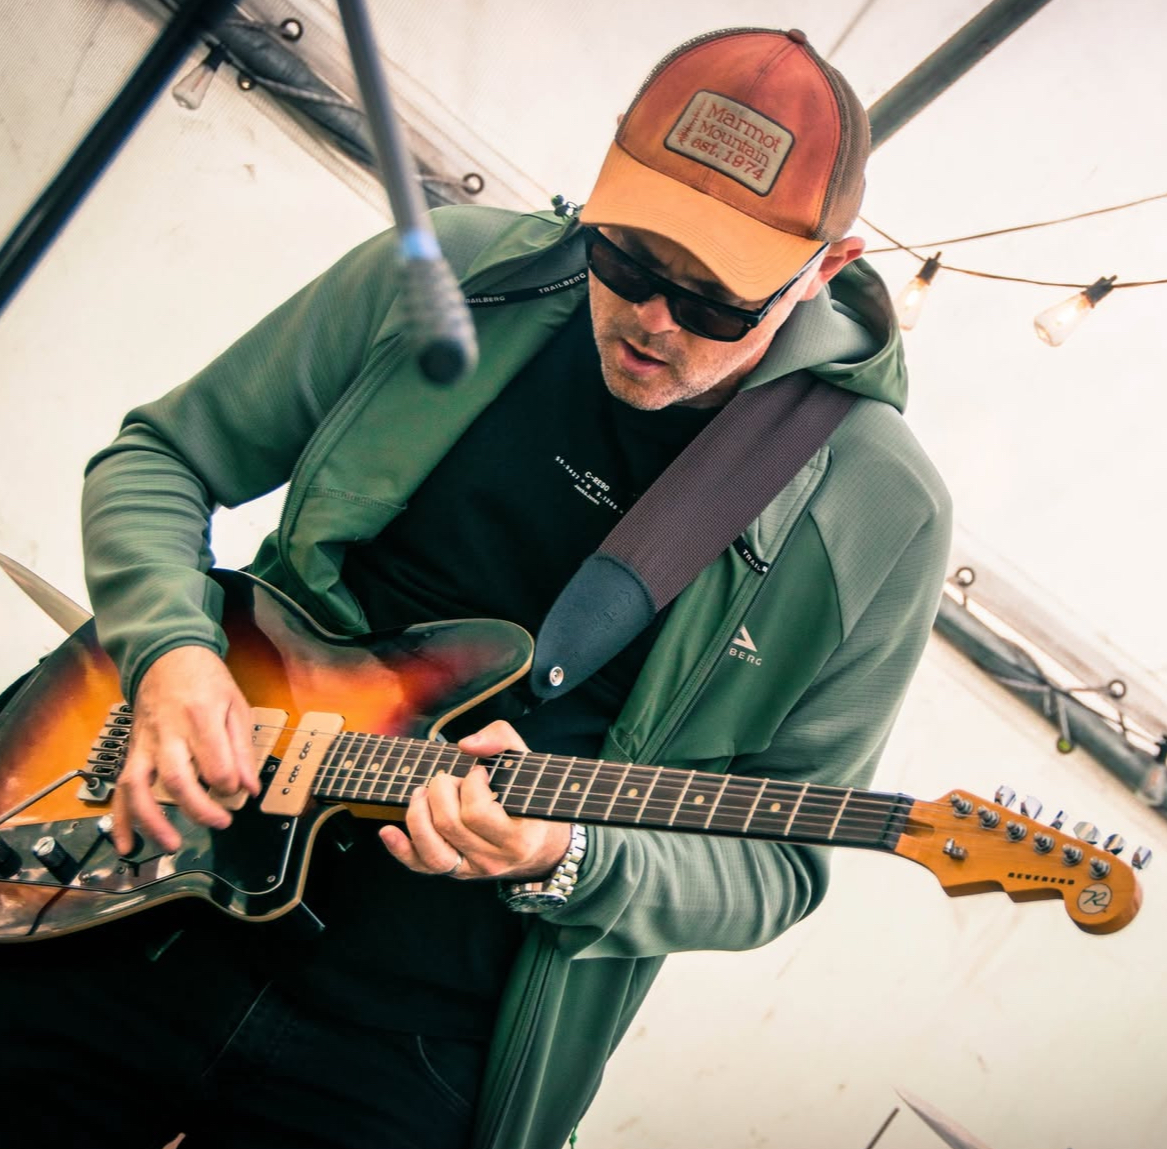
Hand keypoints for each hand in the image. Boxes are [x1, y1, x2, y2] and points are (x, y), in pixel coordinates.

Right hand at [113, 646, 259, 853]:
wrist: (167, 656)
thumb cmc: (207, 680)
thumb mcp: (236, 706)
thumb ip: (242, 750)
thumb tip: (250, 788)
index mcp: (201, 718)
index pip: (216, 765)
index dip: (230, 785)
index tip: (238, 790)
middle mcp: (168, 733)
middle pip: (178, 780)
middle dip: (200, 808)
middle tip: (221, 823)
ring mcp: (145, 744)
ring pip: (140, 788)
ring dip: (153, 822)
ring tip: (172, 845)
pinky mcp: (132, 751)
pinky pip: (120, 788)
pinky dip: (121, 819)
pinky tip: (126, 844)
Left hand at [379, 720, 571, 880]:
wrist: (540, 844)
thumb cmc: (531, 797)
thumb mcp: (528, 763)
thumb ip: (501, 740)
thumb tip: (466, 744)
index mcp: (517, 838)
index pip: (478, 813)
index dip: (470, 785)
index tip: (478, 773)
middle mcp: (493, 859)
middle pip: (449, 825)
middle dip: (441, 791)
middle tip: (451, 778)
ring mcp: (472, 869)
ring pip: (432, 850)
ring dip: (418, 814)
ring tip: (423, 793)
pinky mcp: (455, 872)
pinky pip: (422, 866)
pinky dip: (400, 848)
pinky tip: (388, 830)